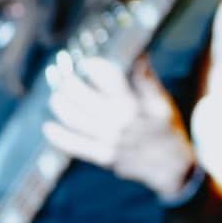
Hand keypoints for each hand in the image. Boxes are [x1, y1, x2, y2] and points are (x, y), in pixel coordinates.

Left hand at [42, 55, 196, 201]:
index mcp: (135, 105)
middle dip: (72, 85)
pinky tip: (49, 127)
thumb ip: (147, 80)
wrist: (171, 167)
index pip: (109, 78)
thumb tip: (137, 55)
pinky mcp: (102, 156)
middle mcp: (119, 122)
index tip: (88, 63)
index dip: (95, 67)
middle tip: (67, 79)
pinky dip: (59, 136)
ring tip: (57, 97)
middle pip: (85, 98)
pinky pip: (74, 146)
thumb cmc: (167, 129)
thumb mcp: (163, 102)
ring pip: (75, 120)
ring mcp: (109, 141)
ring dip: (61, 106)